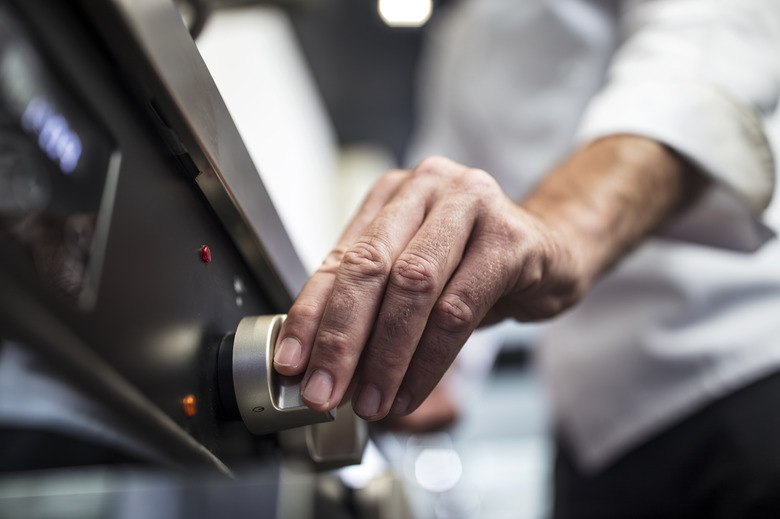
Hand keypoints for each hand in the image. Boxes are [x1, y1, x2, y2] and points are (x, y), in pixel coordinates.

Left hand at [272, 156, 583, 420]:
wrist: (553, 251)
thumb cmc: (476, 266)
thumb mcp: (416, 275)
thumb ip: (371, 305)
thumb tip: (323, 363)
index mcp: (393, 194)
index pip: (340, 258)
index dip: (311, 314)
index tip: (292, 363)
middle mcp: (428, 188)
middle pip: (370, 266)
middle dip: (341, 337)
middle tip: (324, 390)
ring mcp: (472, 205)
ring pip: (413, 286)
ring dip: (385, 355)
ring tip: (371, 401)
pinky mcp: (510, 239)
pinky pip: (458, 309)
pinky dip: (429, 360)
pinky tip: (411, 391)